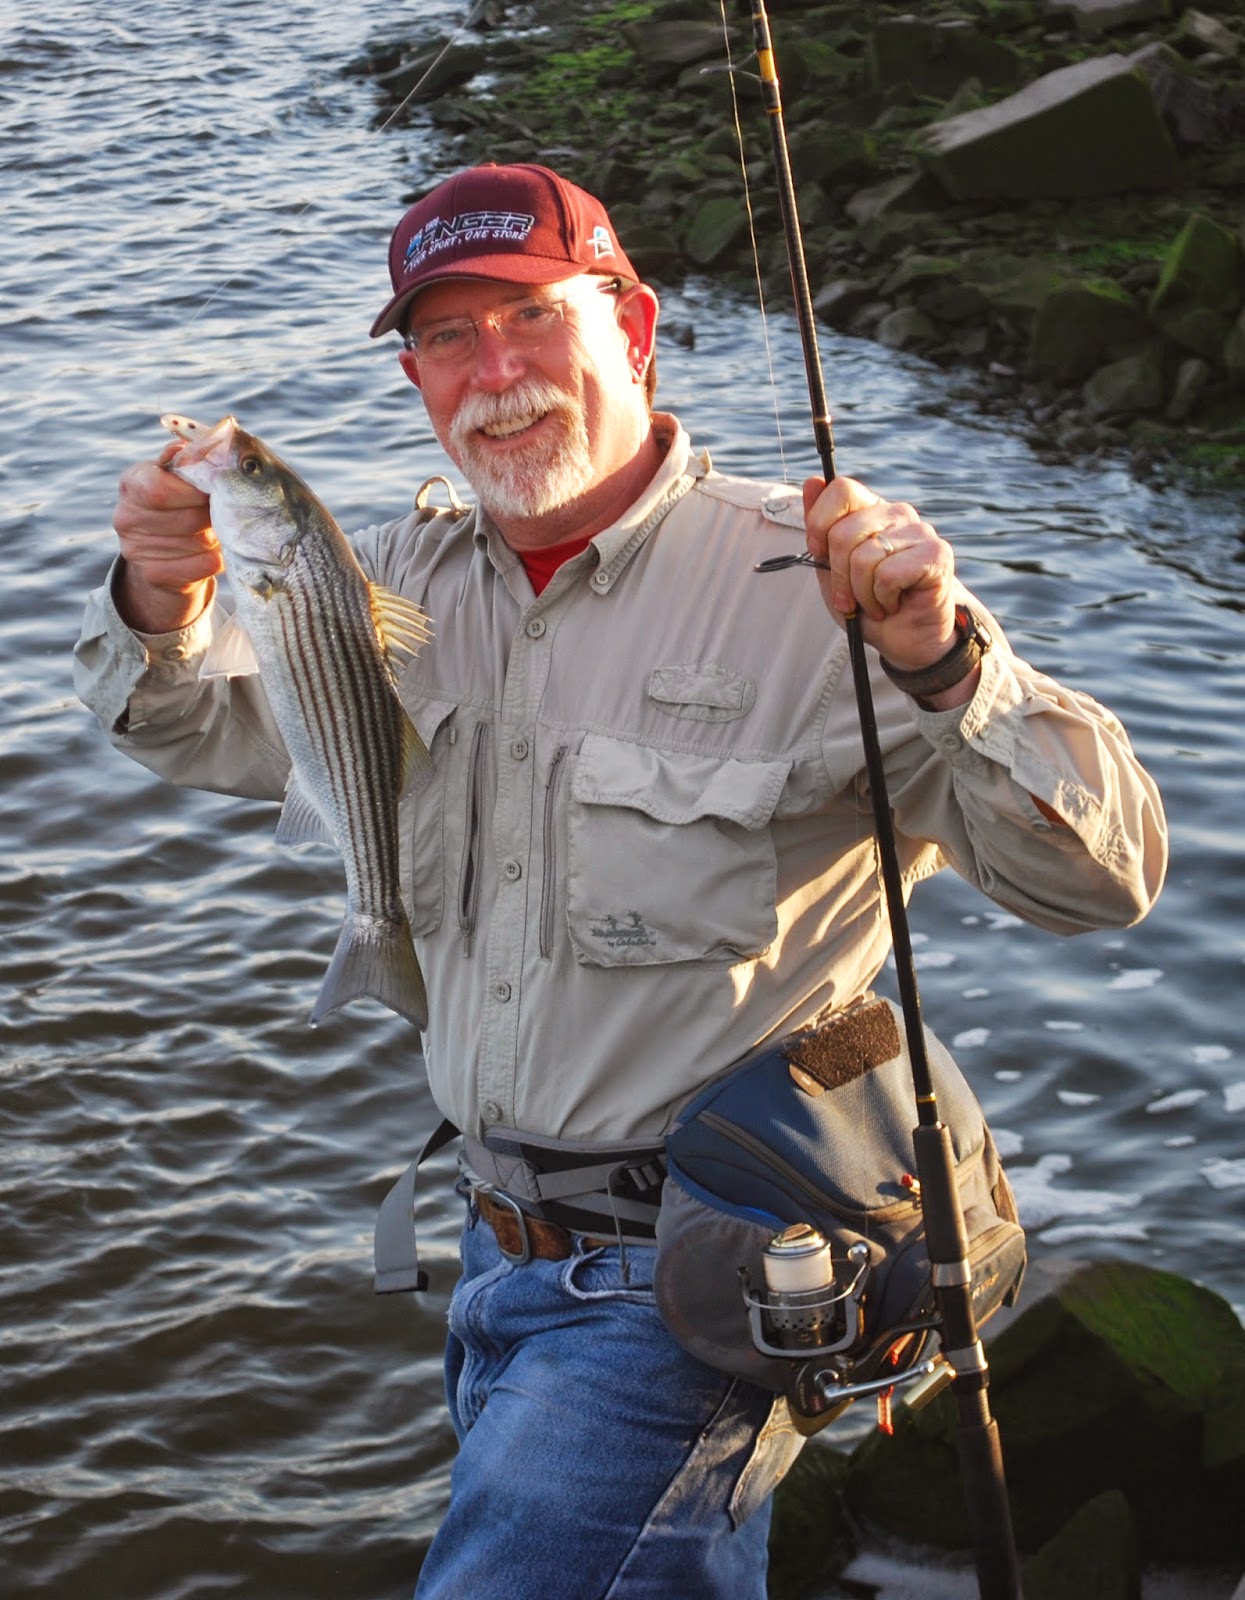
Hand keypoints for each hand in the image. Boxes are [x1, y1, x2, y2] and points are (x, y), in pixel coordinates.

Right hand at [113, 443, 222, 632]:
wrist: (164, 556)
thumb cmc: (180, 504)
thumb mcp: (178, 477)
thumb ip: (188, 460)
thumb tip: (192, 447)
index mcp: (131, 483)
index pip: (158, 489)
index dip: (193, 492)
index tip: (212, 491)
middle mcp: (125, 516)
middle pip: (186, 518)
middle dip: (213, 515)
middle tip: (222, 513)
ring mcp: (135, 549)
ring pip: (199, 542)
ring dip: (218, 536)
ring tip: (216, 530)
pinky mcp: (154, 575)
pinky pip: (202, 565)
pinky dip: (216, 558)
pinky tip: (213, 550)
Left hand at [802, 475, 971, 694]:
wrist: (904, 640)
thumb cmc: (869, 604)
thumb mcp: (831, 569)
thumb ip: (820, 529)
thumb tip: (812, 481)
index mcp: (871, 510)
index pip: (841, 489)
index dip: (820, 523)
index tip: (819, 554)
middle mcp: (897, 513)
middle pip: (844, 532)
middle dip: (838, 575)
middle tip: (850, 597)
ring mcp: (920, 531)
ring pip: (864, 557)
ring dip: (861, 593)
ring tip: (876, 602)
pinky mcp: (937, 555)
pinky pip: (888, 575)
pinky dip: (882, 599)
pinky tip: (894, 602)